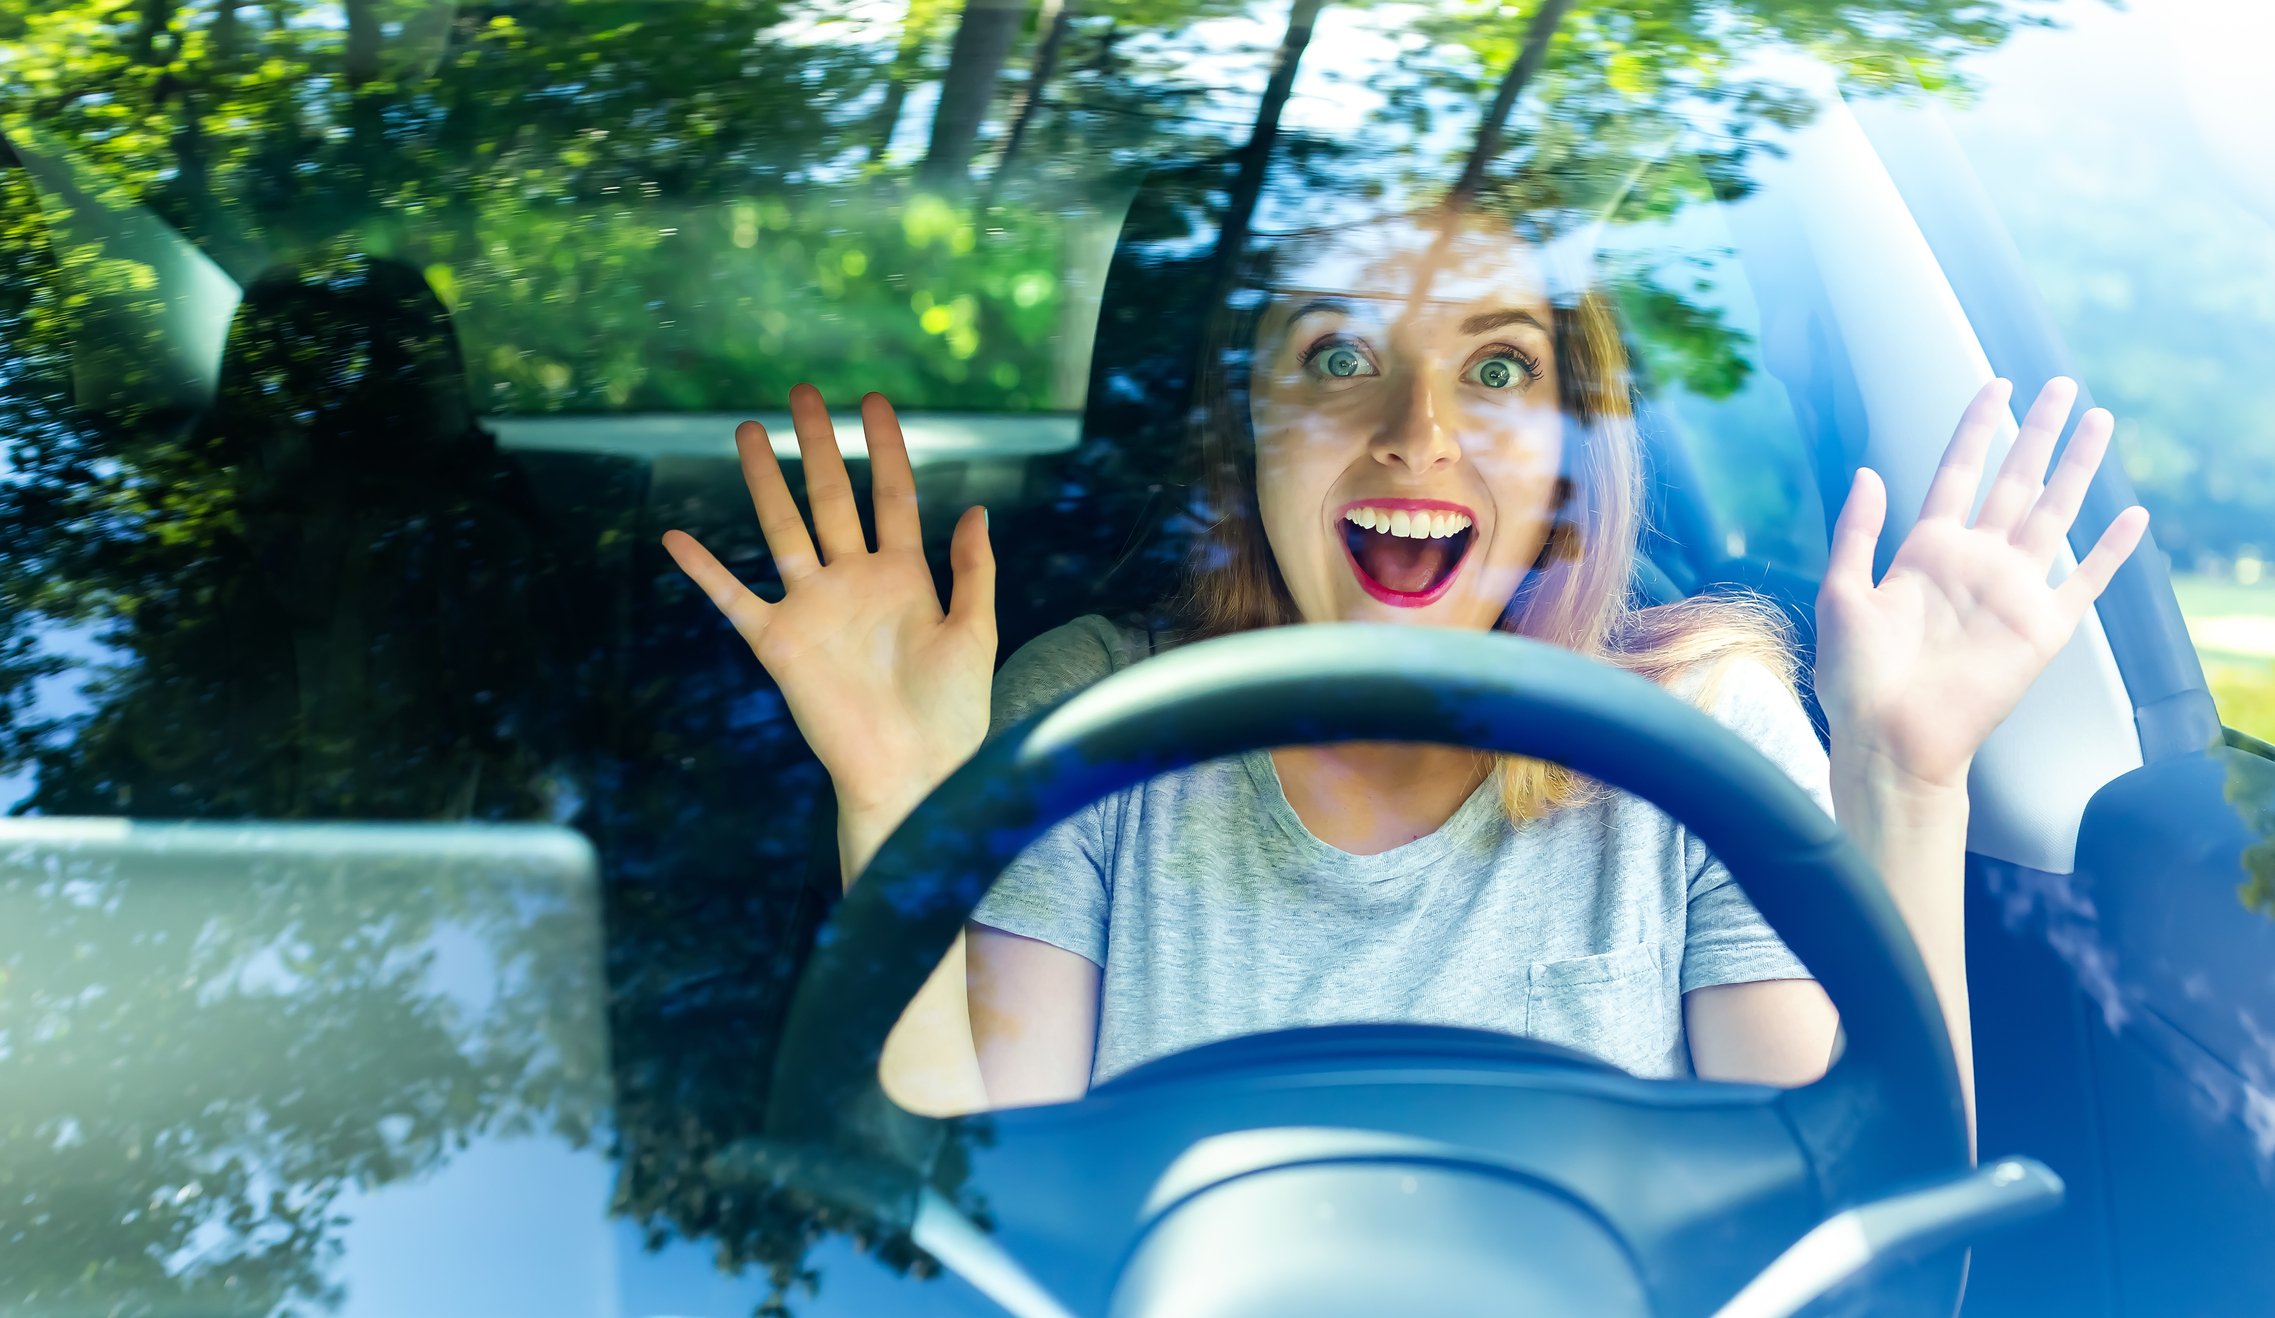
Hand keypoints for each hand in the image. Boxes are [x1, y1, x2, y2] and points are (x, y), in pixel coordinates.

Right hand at [662, 384, 995, 820]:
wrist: (913, 773)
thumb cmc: (952, 715)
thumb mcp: (976, 634)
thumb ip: (974, 572)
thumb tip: (975, 509)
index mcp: (905, 577)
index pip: (892, 495)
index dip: (885, 447)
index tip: (874, 400)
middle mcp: (854, 583)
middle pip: (832, 497)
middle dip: (818, 445)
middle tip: (802, 394)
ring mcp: (813, 609)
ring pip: (783, 530)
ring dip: (764, 482)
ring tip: (746, 431)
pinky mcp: (779, 644)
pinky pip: (734, 598)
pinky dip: (704, 570)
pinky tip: (676, 537)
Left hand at [1814, 377, 2150, 792]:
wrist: (1891, 740)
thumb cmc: (1856, 678)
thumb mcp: (1840, 594)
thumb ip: (1856, 532)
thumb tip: (1867, 471)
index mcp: (1924, 551)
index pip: (1958, 473)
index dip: (1978, 430)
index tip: (1997, 387)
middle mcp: (1974, 562)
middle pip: (2014, 481)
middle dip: (2038, 433)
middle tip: (2063, 386)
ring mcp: (2010, 592)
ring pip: (2053, 514)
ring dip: (2078, 470)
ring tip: (2100, 422)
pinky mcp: (2041, 628)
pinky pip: (2085, 582)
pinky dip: (2111, 551)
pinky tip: (2132, 516)